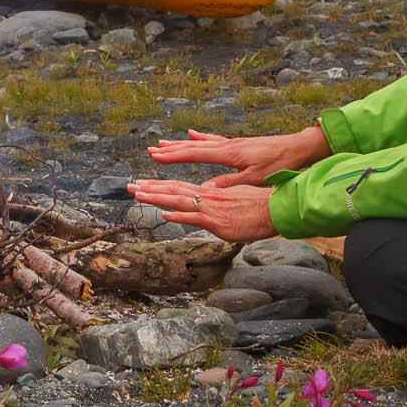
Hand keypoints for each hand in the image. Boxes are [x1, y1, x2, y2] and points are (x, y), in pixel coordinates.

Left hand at [126, 179, 278, 241]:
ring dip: (157, 196)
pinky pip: (195, 217)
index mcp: (211, 193)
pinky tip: (165, 213)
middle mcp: (208, 197)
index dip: (159, 186)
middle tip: (129, 186)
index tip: (142, 184)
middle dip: (150, 188)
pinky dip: (179, 214)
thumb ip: (217, 205)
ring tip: (138, 193)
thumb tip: (203, 208)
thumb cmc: (260, 207)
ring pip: (179, 199)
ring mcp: (212, 208)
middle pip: (174, 190)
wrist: (278, 209)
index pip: (180, 187)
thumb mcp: (235, 202)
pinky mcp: (219, 221)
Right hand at [146, 126, 329, 185]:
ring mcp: (232, 143)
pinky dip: (199, 138)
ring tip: (163, 142)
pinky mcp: (238, 144)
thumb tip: (204, 189)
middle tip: (150, 150)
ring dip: (180, 144)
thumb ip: (228, 183)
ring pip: (200, 143)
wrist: (297, 148)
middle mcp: (227, 145)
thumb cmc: (278, 165)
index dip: (173, 157)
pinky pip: (212, 140)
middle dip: (170, 150)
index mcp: (228, 153)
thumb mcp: (254, 179)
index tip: (155, 157)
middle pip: (193, 147)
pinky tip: (192, 134)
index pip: (194, 154)